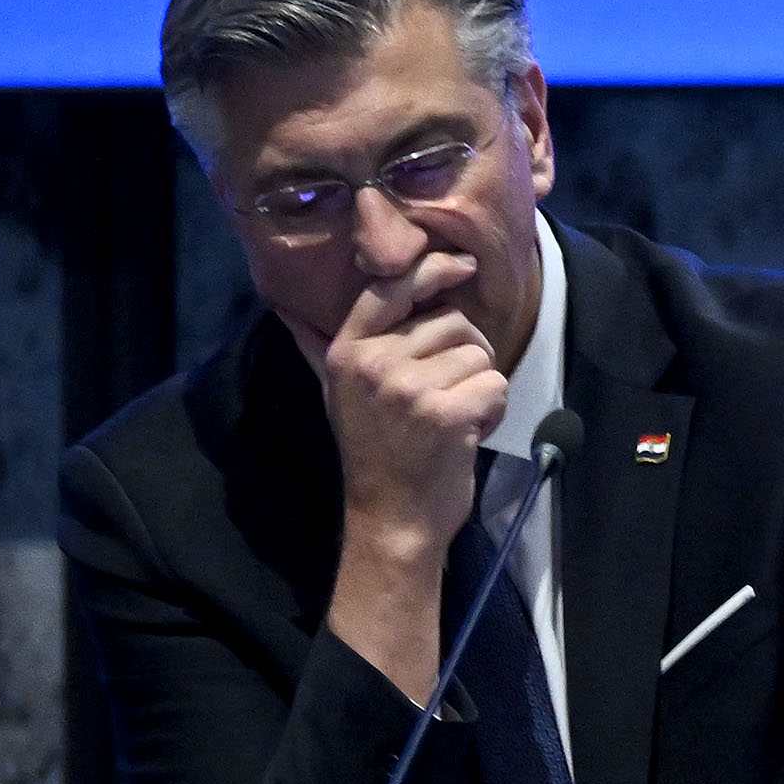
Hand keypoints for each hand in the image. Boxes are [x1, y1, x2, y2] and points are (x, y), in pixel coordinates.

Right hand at [314, 251, 496, 702]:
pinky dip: (494, 408)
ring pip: (478, 353)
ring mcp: (407, 387)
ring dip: (481, 384)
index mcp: (347, 351)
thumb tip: (289, 309)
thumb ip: (332, 349)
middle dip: (468, 354)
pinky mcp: (444, 412)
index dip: (431, 270)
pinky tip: (469, 432)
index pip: (390, 288)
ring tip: (455, 417)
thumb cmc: (377, 456)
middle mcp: (373, 362)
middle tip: (449, 397)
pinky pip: (494, 383)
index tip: (461, 264)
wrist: (392, 519)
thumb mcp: (340, 395)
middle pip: (451, 322)